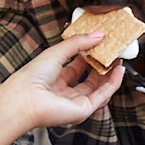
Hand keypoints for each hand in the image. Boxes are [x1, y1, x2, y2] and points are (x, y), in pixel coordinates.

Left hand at [0, 23, 125, 131]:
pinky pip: (103, 96)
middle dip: (101, 64)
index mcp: (54, 80)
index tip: (99, 44)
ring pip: (98, 88)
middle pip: (88, 79)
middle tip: (111, 51)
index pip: (76, 67)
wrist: (26, 99)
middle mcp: (64, 93)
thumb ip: (77, 43)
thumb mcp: (56, 52)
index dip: (88, 55)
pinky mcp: (83, 110)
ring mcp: (74, 102)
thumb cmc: (31, 78)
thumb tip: (97, 34)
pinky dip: (113, 83)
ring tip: (119, 58)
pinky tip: (119, 70)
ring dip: (110, 73)